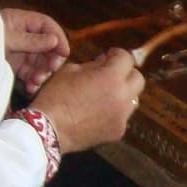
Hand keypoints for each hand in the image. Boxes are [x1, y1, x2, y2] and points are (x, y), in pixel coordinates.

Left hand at [1, 6, 68, 91]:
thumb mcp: (6, 40)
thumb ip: (30, 40)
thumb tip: (54, 40)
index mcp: (19, 21)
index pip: (46, 25)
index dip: (57, 37)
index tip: (64, 52)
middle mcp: (22, 35)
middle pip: (46, 45)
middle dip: (50, 59)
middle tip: (50, 71)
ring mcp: (19, 52)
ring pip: (40, 61)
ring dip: (42, 73)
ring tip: (36, 83)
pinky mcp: (15, 67)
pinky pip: (31, 73)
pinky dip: (34, 81)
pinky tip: (31, 88)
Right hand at [29, 48, 143, 152]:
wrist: (48, 129)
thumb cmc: (55, 96)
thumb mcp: (71, 70)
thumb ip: (93, 65)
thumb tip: (104, 62)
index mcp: (111, 77)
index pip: (126, 58)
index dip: (117, 54)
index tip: (108, 56)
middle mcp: (123, 96)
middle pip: (138, 78)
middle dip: (126, 73)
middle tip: (110, 74)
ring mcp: (122, 116)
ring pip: (133, 99)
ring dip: (123, 93)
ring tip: (105, 95)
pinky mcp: (118, 131)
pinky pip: (123, 116)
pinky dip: (115, 112)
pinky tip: (99, 113)